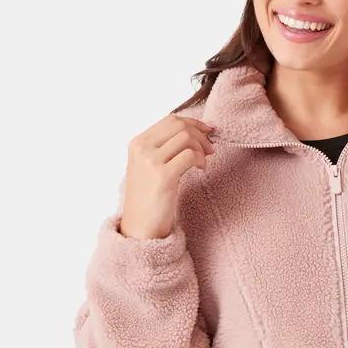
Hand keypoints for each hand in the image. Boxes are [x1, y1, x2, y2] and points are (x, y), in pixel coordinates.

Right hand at [119, 114, 216, 239]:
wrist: (139, 227)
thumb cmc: (149, 198)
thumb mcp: (149, 166)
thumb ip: (164, 148)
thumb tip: (194, 130)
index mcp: (137, 143)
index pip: (170, 120)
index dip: (193, 123)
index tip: (207, 131)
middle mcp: (141, 148)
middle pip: (179, 125)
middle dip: (200, 134)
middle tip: (210, 149)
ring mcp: (150, 161)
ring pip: (186, 137)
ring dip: (202, 148)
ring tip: (204, 162)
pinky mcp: (163, 176)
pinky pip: (190, 156)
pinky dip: (201, 160)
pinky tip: (200, 170)